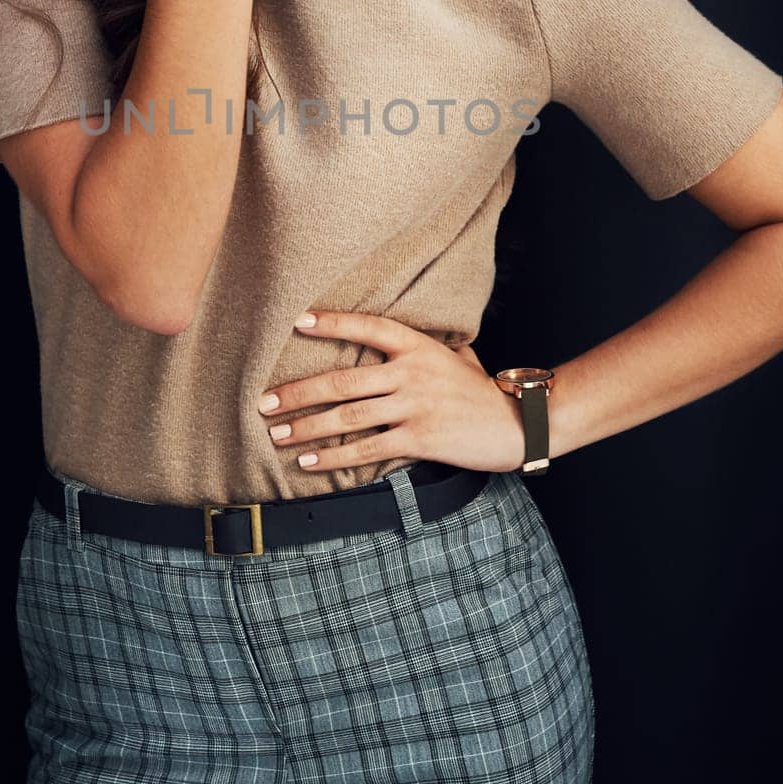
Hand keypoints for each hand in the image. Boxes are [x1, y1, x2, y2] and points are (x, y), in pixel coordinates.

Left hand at [257, 309, 527, 474]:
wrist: (518, 424)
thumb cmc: (483, 391)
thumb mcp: (456, 357)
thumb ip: (425, 349)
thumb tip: (397, 341)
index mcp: (419, 346)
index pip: (368, 327)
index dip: (333, 324)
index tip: (298, 323)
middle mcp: (412, 372)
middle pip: (342, 380)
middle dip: (298, 392)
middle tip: (264, 401)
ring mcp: (415, 406)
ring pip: (348, 416)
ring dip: (306, 426)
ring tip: (277, 433)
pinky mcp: (420, 438)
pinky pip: (367, 448)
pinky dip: (333, 456)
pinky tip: (308, 460)